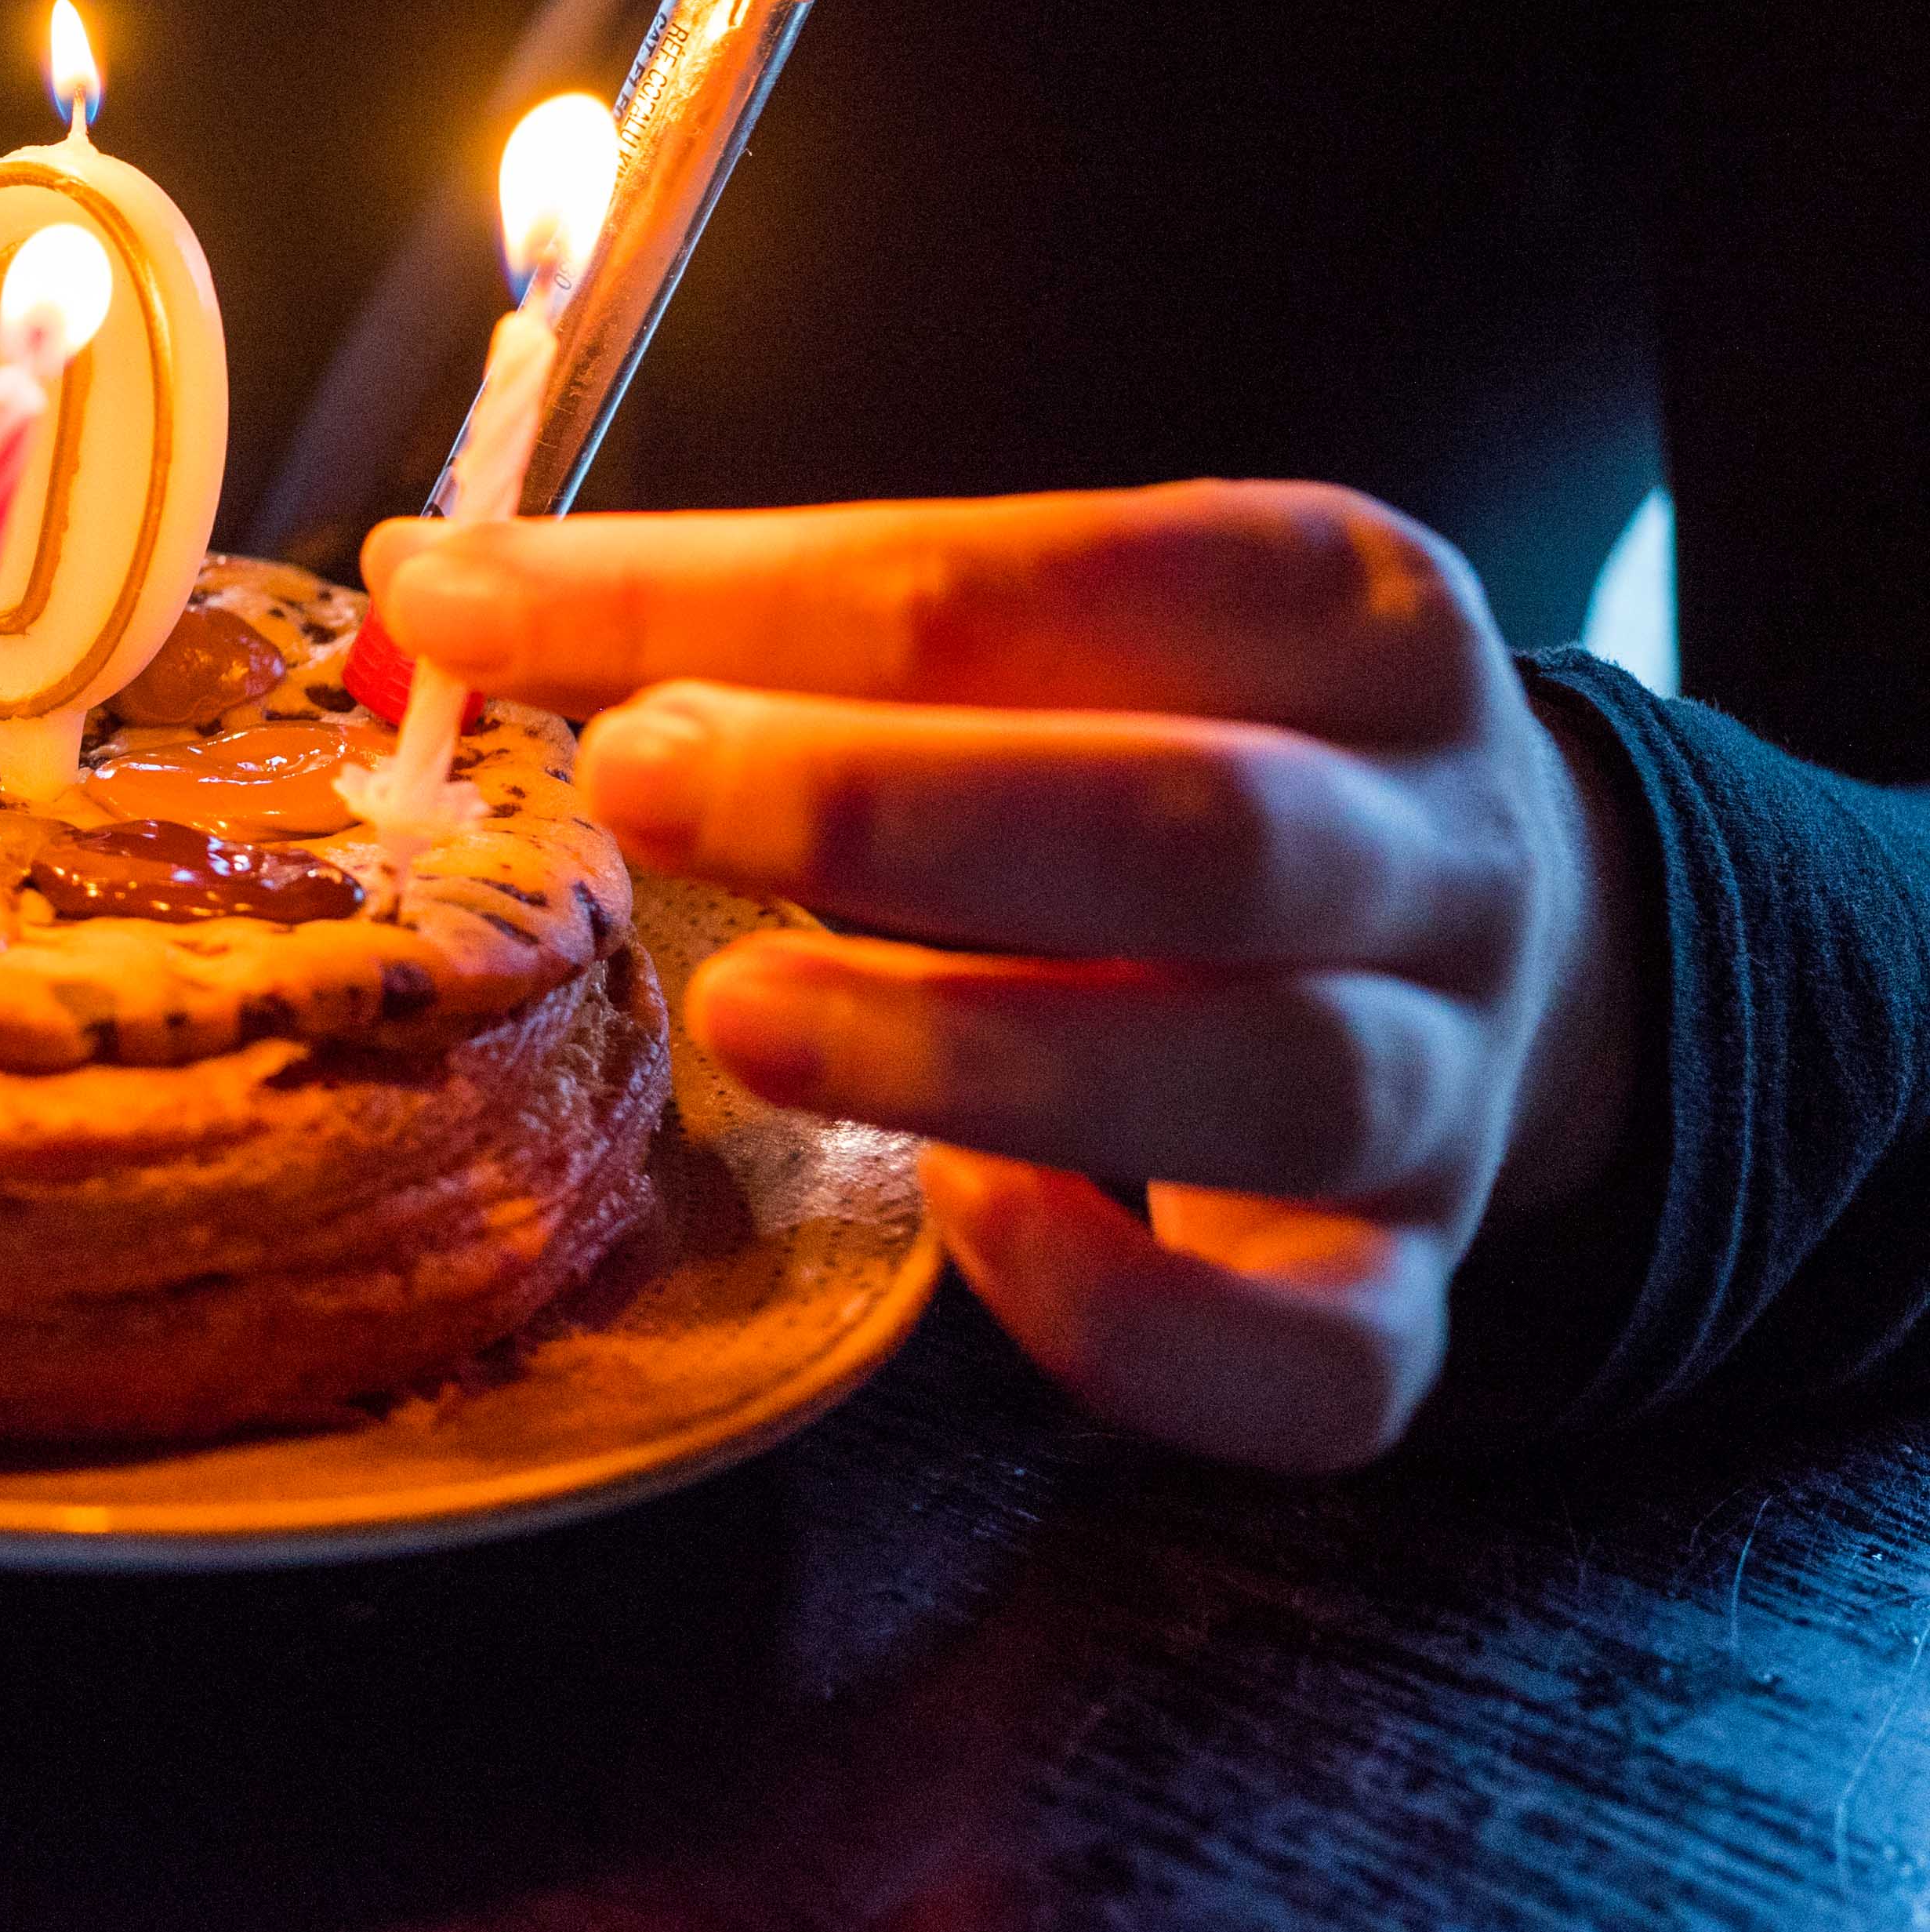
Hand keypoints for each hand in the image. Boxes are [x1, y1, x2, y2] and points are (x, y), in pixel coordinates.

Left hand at [367, 482, 1648, 1470]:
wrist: (1488, 933)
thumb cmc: (1169, 745)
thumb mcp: (1046, 630)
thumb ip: (779, 614)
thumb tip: (443, 595)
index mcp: (1332, 605)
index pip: (1021, 575)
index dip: (727, 588)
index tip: (472, 610)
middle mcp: (1427, 837)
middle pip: (1193, 821)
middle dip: (883, 805)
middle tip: (635, 785)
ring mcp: (1441, 1075)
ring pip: (1268, 1078)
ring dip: (973, 1048)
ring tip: (743, 1012)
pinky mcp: (1402, 1279)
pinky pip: (1314, 1355)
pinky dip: (1125, 1314)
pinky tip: (967, 1220)